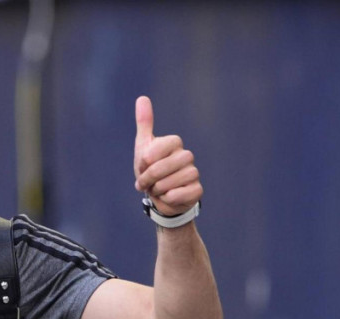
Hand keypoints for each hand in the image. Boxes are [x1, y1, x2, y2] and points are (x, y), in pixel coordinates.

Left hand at [133, 96, 201, 215]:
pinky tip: (168, 197)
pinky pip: (180, 194)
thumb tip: (142, 97)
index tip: (142, 166)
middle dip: (148, 178)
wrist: (159, 197)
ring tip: (157, 189)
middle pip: (161, 168)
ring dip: (158, 189)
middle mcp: (187, 156)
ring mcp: (194, 173)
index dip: (144, 162)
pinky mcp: (197, 190)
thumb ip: (145, 123)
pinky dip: (169, 198)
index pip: (155, 150)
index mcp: (174, 143)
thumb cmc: (150, 170)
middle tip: (146, 183)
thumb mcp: (143, 146)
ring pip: (171, 182)